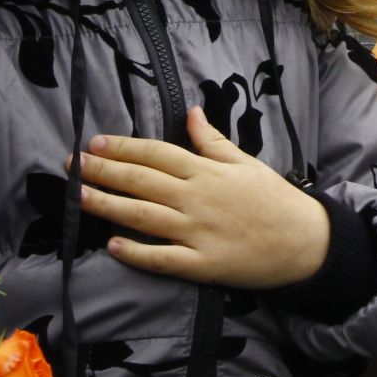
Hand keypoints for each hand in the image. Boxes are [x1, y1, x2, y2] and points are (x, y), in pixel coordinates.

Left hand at [75, 106, 329, 289]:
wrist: (305, 241)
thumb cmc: (273, 199)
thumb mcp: (246, 162)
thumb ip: (213, 140)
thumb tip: (191, 112)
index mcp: (207, 171)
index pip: (157, 153)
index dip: (123, 147)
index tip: (94, 142)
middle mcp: (198, 198)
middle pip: (143, 181)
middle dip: (104, 171)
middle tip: (71, 165)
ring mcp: (199, 232)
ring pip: (144, 217)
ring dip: (109, 206)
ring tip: (79, 198)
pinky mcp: (203, 264)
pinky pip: (164, 258)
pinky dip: (137, 253)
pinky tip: (113, 246)